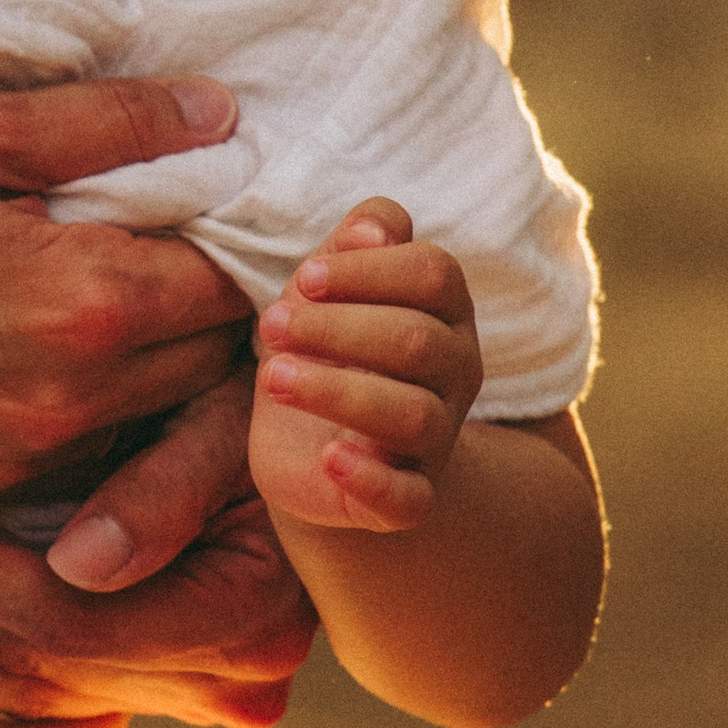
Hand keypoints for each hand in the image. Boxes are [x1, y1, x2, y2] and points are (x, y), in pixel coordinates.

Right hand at [0, 77, 254, 500]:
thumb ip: (103, 125)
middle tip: (178, 246)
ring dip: (148, 370)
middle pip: (203, 369)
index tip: (228, 207)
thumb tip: (218, 116)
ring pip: (139, 423)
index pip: (232, 287)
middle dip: (209, 313)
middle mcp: (60, 403)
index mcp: (79, 305)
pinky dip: (75, 414)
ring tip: (108, 295)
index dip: (242, 243)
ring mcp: (7, 460)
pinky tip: (29, 351)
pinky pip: (62, 459)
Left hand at [0, 377, 315, 727]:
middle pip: (44, 663)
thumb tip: (81, 568)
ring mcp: (194, 688)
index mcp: (247, 612)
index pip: (76, 622)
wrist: (321, 411)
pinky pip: (48, 690)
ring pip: (34, 683)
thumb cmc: (270, 385)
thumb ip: (165, 489)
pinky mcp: (159, 677)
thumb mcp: (226, 412)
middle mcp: (230, 676)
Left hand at [250, 199, 484, 534]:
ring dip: (336, 391)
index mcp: (444, 311)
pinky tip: (329, 458)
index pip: (434, 274)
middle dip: (337, 329)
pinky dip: (371, 480)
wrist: (312, 449)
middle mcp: (456, 372)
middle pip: (417, 342)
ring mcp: (437, 438)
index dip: (368, 271)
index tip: (306, 279)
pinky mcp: (409, 498)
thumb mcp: (329, 289)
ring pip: (413, 415)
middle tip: (271, 326)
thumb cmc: (327, 349)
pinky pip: (409, 498)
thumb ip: (354, 245)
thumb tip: (369, 228)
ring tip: (275, 379)